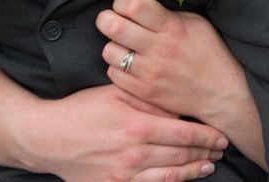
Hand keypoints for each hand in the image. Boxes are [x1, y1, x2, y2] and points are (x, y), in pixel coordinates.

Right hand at [30, 84, 226, 181]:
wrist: (47, 138)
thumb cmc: (82, 110)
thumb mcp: (117, 94)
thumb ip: (150, 101)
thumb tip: (178, 110)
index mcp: (137, 126)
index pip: (184, 133)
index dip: (207, 136)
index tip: (221, 136)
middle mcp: (133, 154)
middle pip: (181, 155)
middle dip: (205, 153)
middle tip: (221, 150)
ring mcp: (123, 175)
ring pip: (169, 176)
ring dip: (193, 172)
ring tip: (209, 166)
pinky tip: (181, 179)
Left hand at [97, 0, 249, 123]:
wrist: (220, 93)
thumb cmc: (210, 53)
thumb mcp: (197, 24)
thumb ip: (168, 14)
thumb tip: (142, 2)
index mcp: (172, 28)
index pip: (133, 6)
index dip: (123, 1)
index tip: (126, 4)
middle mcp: (157, 49)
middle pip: (112, 26)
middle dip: (107, 18)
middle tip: (113, 20)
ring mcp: (148, 73)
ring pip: (109, 51)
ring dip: (114, 45)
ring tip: (126, 45)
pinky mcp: (143, 91)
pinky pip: (114, 74)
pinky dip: (119, 67)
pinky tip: (133, 64)